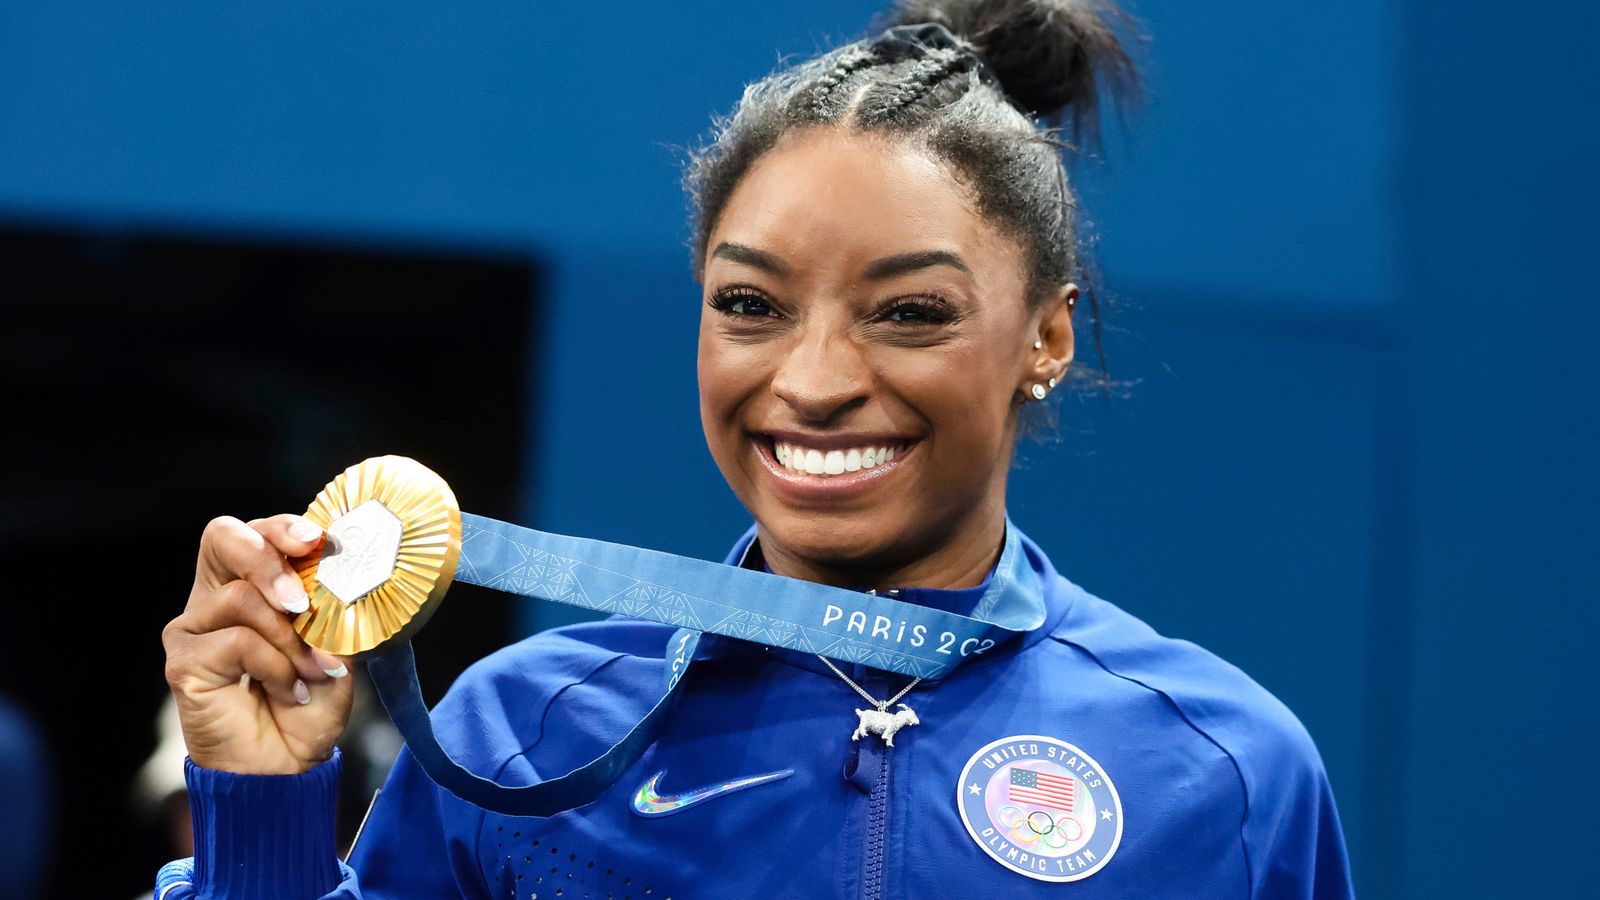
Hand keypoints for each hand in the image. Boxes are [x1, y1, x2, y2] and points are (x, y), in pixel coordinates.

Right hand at [164, 514, 354, 774]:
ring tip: (312, 674)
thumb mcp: (334, 647)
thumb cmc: (309, 704)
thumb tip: (341, 576)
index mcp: (249, 585)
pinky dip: (276, 666)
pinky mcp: (184, 661)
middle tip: (303, 601)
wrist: (287, 766)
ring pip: (243, 597)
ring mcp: (192, 629)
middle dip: (270, 560)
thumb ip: (331, 608)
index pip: (253, 533)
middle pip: (224, 537)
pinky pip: (238, 641)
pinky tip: (288, 692)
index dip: (280, 527)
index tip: (315, 540)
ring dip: (291, 639)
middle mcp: (213, 599)